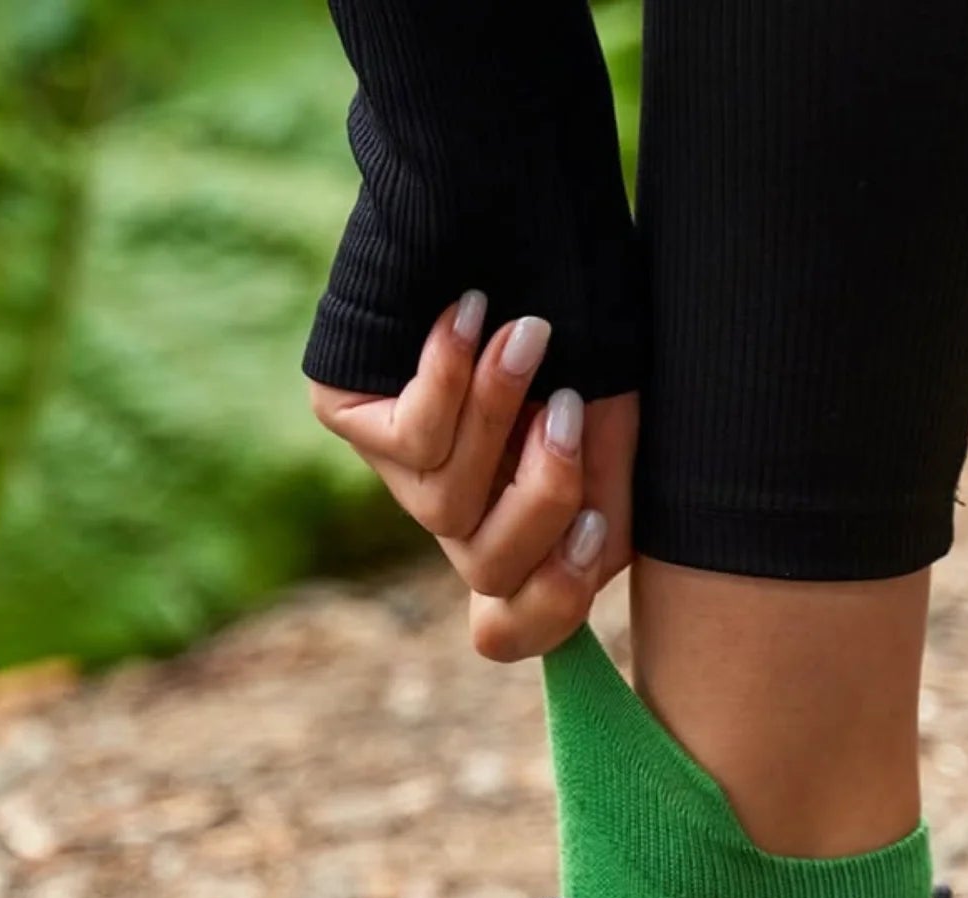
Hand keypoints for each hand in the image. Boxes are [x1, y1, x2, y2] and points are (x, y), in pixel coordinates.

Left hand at [310, 292, 637, 661]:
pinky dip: (451, 379)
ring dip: (502, 419)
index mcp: (519, 524)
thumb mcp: (617, 431)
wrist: (516, 198)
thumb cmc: (581, 314)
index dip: (552, 608)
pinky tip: (471, 312)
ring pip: (448, 512)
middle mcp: (454, 511)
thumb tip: (581, 583)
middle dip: (546, 497)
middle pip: (492, 575)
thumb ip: (602, 522)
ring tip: (532, 337)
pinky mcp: (350, 417)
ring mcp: (398, 471)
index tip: (597, 533)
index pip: (509, 629)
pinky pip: (410, 441)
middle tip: (574, 410)